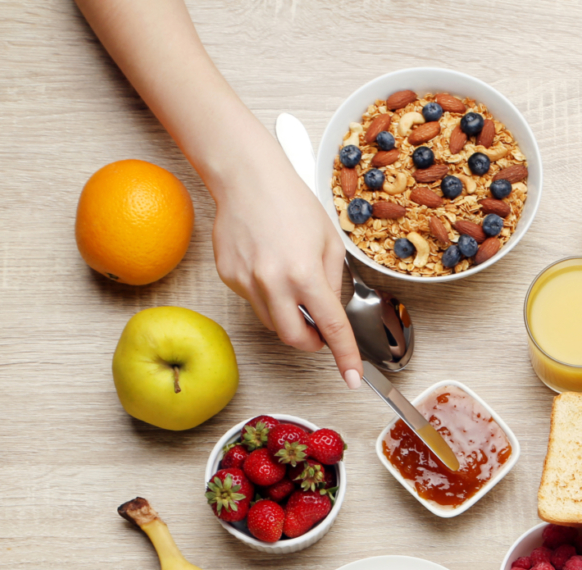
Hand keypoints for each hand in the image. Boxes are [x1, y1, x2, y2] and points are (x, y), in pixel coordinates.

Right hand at [207, 147, 363, 386]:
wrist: (247, 178)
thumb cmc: (292, 203)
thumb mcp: (329, 242)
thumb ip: (331, 282)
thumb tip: (328, 312)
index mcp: (304, 273)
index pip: (331, 327)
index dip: (345, 357)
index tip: (353, 377)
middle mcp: (272, 281)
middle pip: (293, 338)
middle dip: (311, 343)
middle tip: (319, 332)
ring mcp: (246, 281)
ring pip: (272, 322)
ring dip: (289, 318)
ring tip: (293, 287)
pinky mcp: (228, 276)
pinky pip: (253, 301)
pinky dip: (268, 296)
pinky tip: (269, 267)